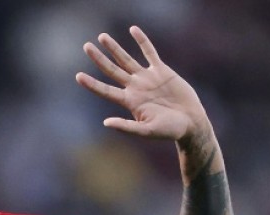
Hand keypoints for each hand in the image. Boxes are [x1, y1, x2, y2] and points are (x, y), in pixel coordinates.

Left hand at [76, 26, 207, 141]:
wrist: (191, 122)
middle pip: (112, 70)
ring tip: (102, 37)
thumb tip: (105, 123)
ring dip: (114, 48)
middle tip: (86, 46)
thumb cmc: (169, 131)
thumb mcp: (146, 131)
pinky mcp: (161, 71)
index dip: (92, 84)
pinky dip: (142, 41)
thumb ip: (126, 126)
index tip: (78, 76)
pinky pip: (149, 52)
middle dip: (99, 59)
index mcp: (129, 102)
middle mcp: (135, 88)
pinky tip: (133, 30)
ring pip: (126, 59)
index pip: (105, 91)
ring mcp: (147, 78)